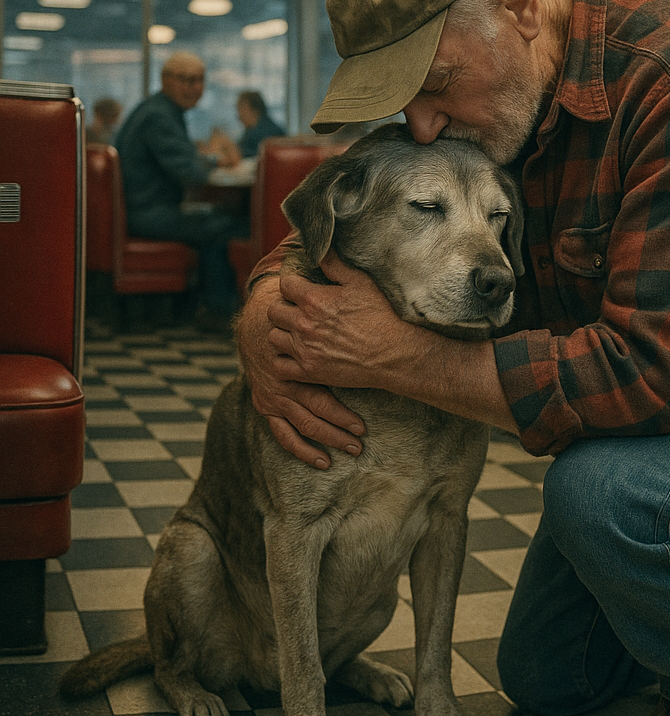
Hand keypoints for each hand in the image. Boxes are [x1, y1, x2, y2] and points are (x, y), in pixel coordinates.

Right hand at [237, 277, 365, 468]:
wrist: (257, 321)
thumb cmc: (297, 310)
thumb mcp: (319, 293)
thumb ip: (337, 273)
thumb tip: (352, 253)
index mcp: (297, 355)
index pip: (321, 385)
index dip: (345, 405)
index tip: (366, 417)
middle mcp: (282, 380)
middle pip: (315, 410)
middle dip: (341, 426)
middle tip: (364, 437)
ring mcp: (273, 396)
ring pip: (303, 425)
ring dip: (329, 439)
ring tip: (353, 449)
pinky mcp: (267, 405)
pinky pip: (284, 434)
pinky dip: (302, 450)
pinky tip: (322, 462)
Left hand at [267, 258, 406, 392]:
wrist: (396, 354)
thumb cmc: (383, 316)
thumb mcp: (362, 283)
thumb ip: (336, 265)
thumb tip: (320, 250)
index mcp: (314, 299)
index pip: (285, 284)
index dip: (294, 284)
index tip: (303, 289)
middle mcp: (304, 324)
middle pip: (273, 311)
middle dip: (285, 307)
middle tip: (299, 311)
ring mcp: (304, 350)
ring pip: (273, 337)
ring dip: (283, 333)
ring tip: (298, 333)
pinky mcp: (309, 372)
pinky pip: (278, 366)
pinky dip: (282, 360)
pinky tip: (295, 355)